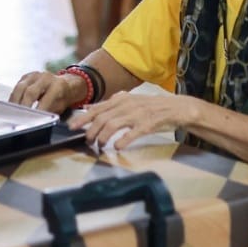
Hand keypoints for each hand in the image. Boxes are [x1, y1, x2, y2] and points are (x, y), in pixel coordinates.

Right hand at [9, 70, 81, 113]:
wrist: (63, 84)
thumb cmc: (61, 97)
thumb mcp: (60, 107)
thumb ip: (50, 112)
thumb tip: (39, 121)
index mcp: (57, 85)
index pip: (45, 99)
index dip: (38, 111)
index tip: (32, 120)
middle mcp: (45, 77)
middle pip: (30, 92)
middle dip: (23, 106)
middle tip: (19, 118)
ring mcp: (34, 75)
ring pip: (20, 88)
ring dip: (15, 102)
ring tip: (13, 113)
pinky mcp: (26, 76)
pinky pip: (16, 86)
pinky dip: (14, 98)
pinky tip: (12, 106)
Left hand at [67, 92, 194, 150]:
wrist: (176, 108)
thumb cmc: (150, 107)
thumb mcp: (128, 102)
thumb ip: (110, 106)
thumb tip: (88, 109)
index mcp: (121, 99)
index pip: (97, 108)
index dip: (83, 118)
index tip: (71, 127)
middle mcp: (127, 104)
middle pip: (102, 117)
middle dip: (91, 130)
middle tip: (87, 141)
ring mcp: (137, 114)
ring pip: (113, 124)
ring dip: (103, 137)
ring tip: (99, 145)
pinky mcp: (148, 124)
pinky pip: (132, 133)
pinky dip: (123, 141)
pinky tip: (117, 148)